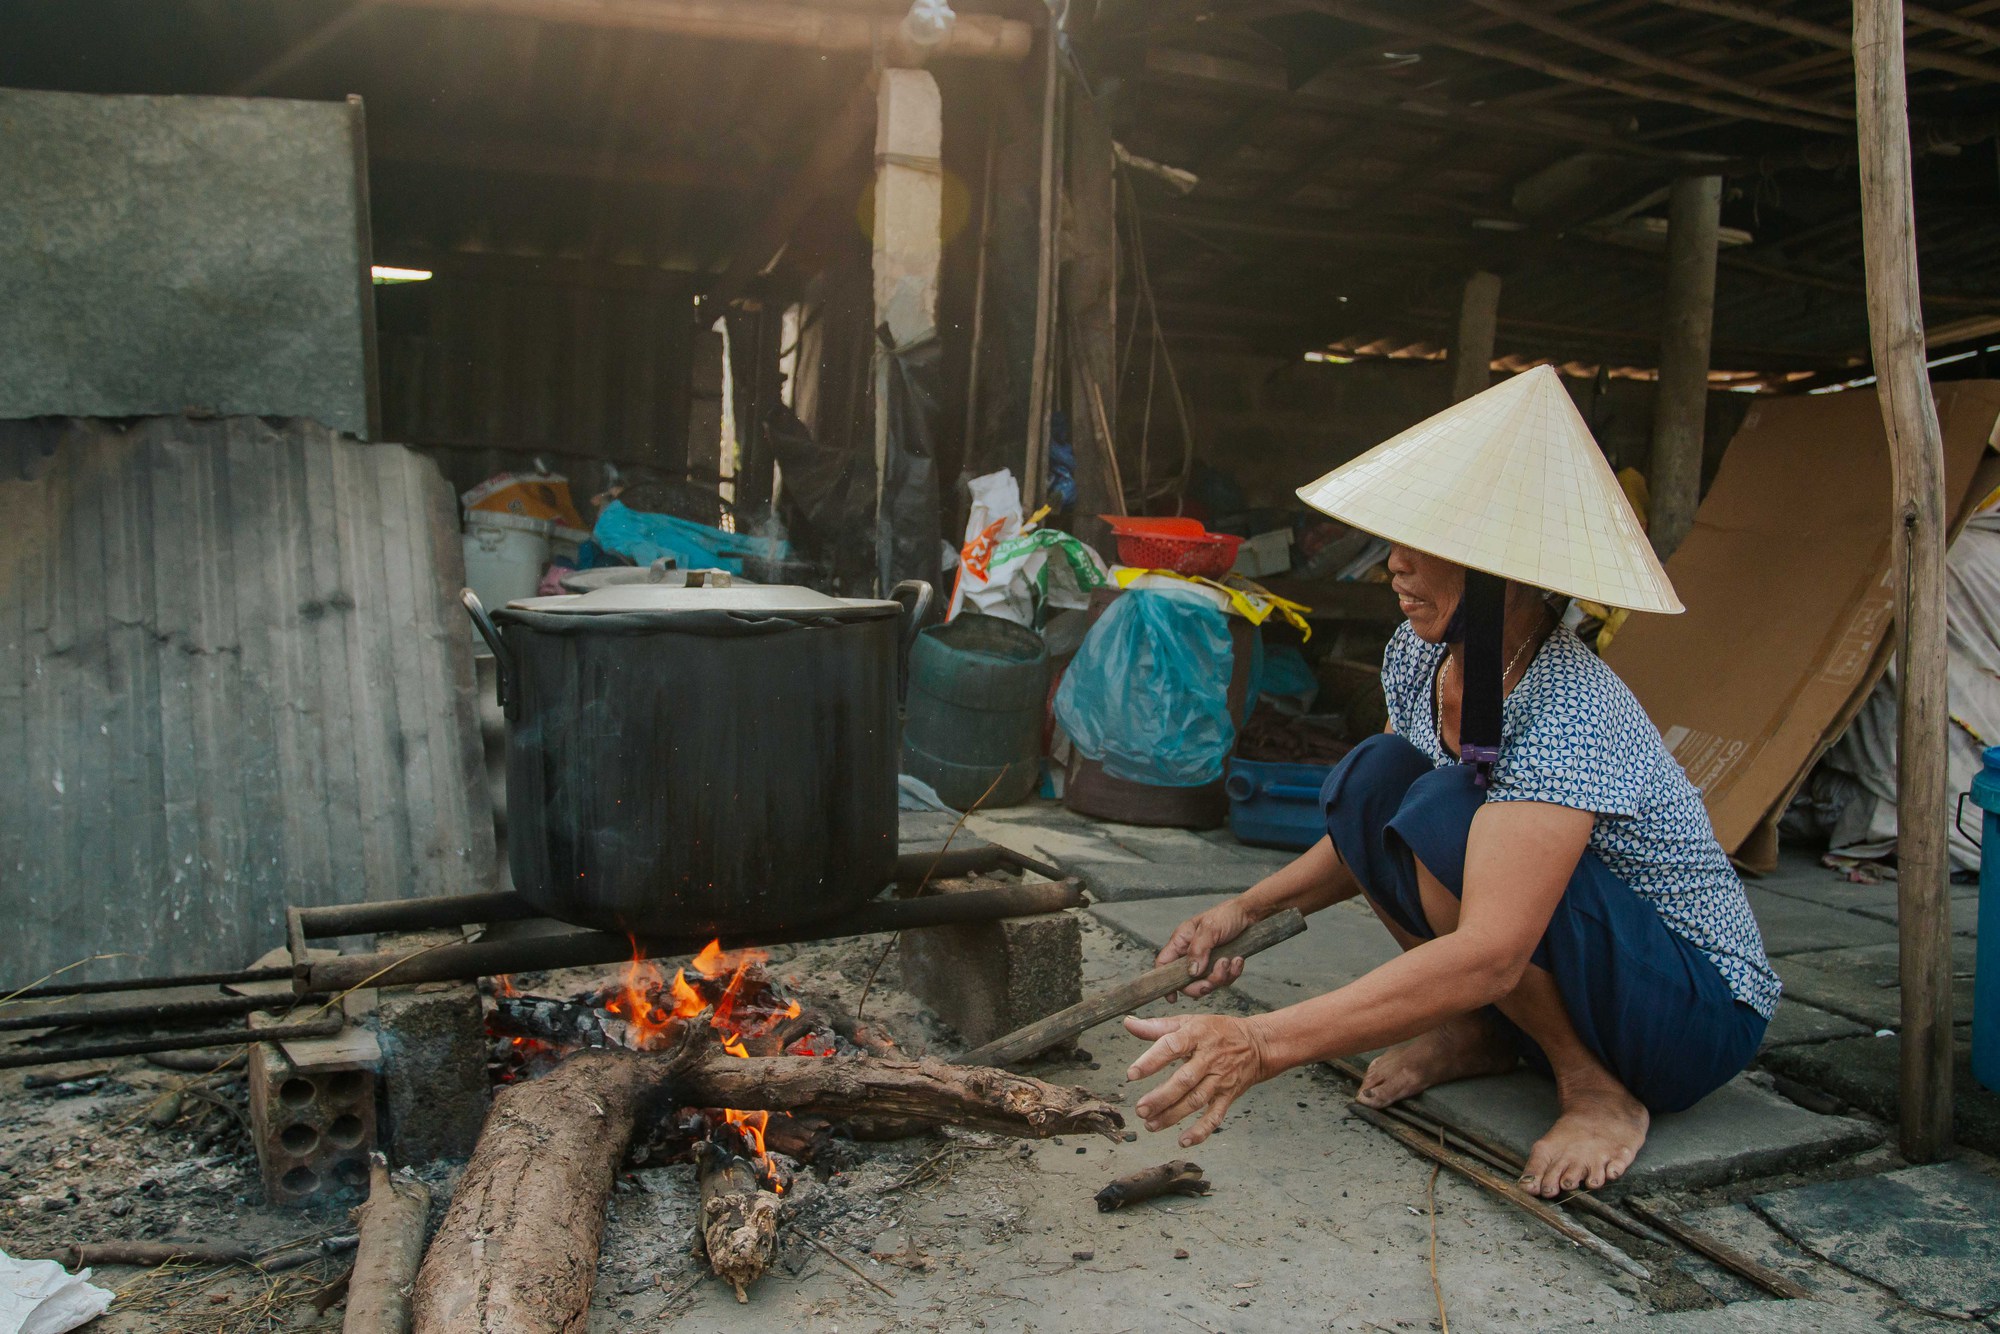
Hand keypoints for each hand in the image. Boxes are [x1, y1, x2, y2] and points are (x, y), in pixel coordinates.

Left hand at [1123, 1013, 1270, 1146]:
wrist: (1257, 1045)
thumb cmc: (1218, 1032)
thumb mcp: (1189, 1022)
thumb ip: (1157, 1026)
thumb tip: (1128, 1024)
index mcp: (1197, 1035)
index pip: (1172, 1046)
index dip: (1151, 1061)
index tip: (1131, 1074)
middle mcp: (1209, 1058)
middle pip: (1184, 1080)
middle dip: (1161, 1097)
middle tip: (1140, 1109)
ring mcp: (1220, 1079)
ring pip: (1196, 1100)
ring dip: (1173, 1115)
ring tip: (1151, 1125)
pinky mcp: (1229, 1095)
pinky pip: (1215, 1116)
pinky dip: (1201, 1131)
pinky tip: (1183, 1140)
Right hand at [1155, 899, 1252, 1000]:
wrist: (1251, 914)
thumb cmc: (1226, 915)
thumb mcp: (1210, 928)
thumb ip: (1198, 950)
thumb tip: (1191, 972)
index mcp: (1181, 942)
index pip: (1164, 964)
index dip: (1165, 981)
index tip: (1172, 997)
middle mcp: (1191, 954)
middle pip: (1187, 982)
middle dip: (1202, 985)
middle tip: (1213, 980)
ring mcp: (1206, 962)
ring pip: (1207, 983)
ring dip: (1221, 977)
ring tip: (1230, 961)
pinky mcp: (1221, 966)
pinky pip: (1224, 980)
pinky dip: (1233, 973)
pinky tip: (1238, 960)